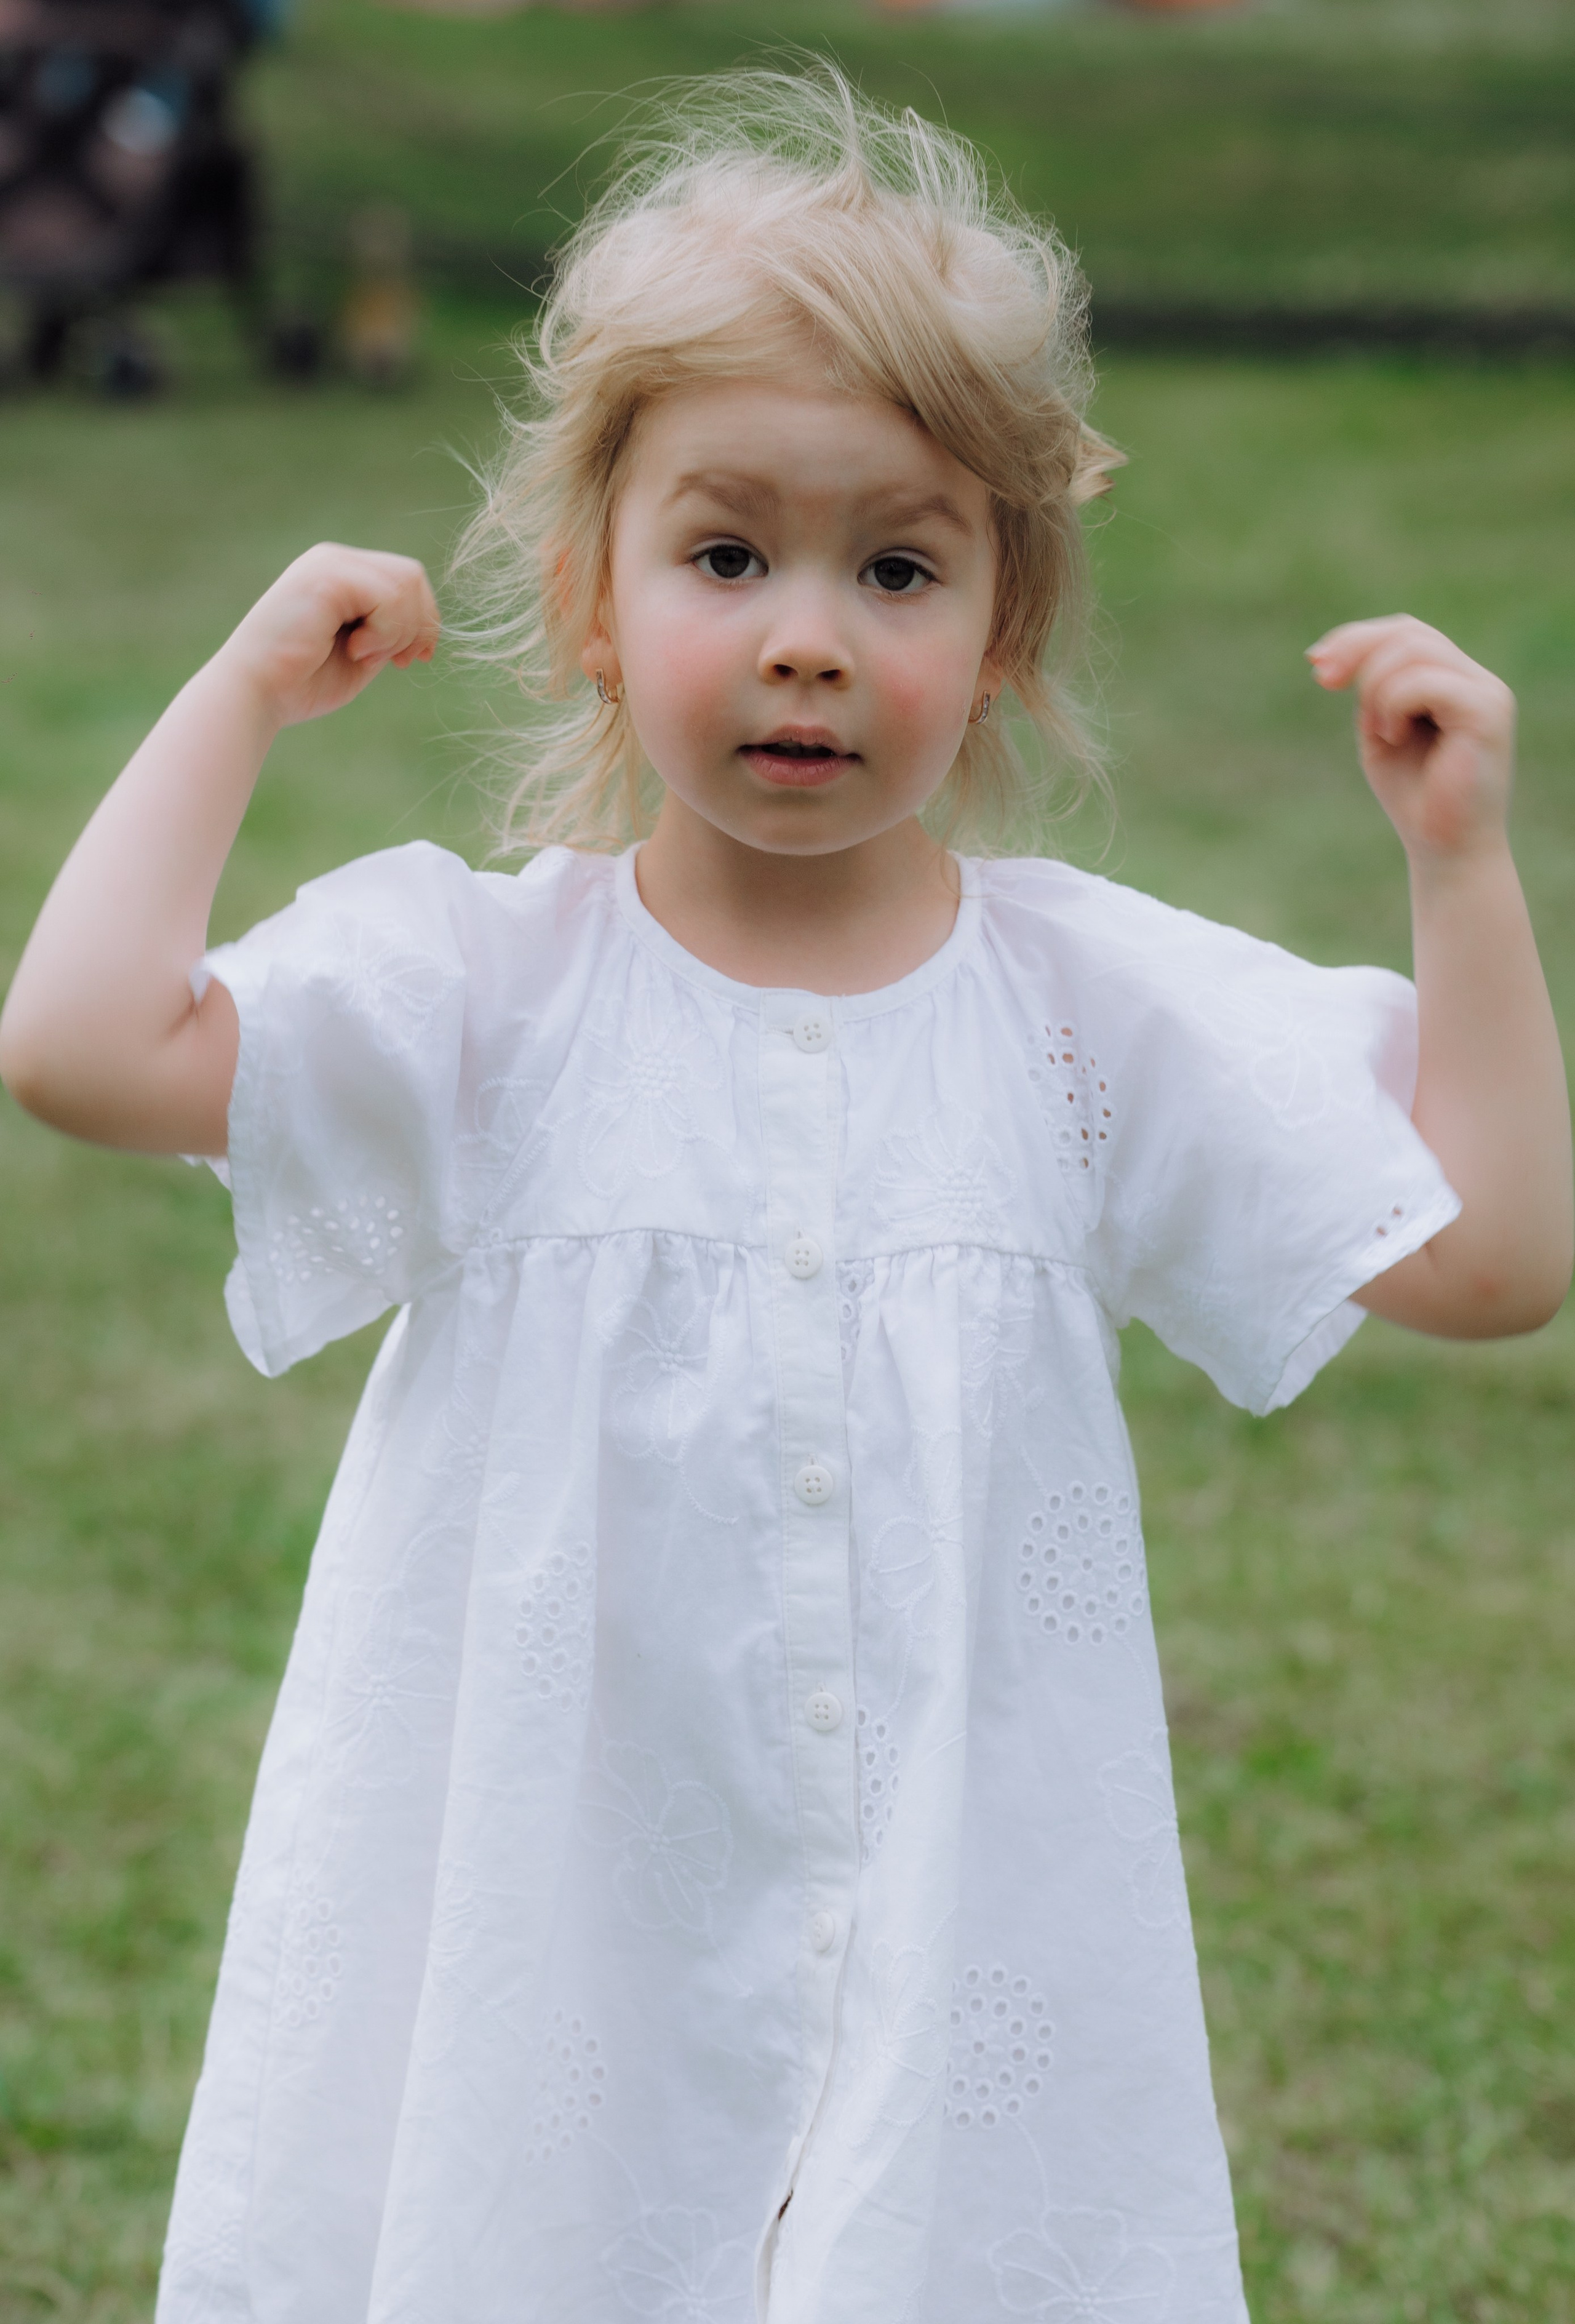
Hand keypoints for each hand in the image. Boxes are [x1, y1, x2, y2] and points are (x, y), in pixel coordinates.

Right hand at [216, 543, 440, 728]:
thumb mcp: (362, 652)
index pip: (405, 579)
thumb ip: (389, 630)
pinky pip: (389, 596)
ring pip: (406, 584)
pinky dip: (385, 632)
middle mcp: (335, 559)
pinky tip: (356, 650)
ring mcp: (330, 563)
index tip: (408, 660)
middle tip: (395, 663)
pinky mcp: (327, 576)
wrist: (255, 693)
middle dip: (418, 626)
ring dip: (398, 633)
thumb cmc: (302, 681)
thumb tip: (428, 624)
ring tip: (364, 656)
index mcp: (341, 575)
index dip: (421, 621)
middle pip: (412, 575)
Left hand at [1306, 615, 1515, 864]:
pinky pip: (1423, 682)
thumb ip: (1370, 691)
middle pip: (1409, 632)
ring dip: (1375, 688)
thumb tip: (1326, 654)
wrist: (1447, 851)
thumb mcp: (1380, 732)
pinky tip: (1394, 737)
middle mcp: (1477, 680)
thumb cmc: (1414, 798)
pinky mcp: (1487, 711)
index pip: (1407, 633)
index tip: (1315, 662)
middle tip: (1321, 681)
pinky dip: (1393, 704)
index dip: (1358, 638)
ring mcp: (1486, 692)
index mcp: (1455, 680)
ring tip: (1382, 732)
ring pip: (1413, 651)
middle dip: (1356, 649)